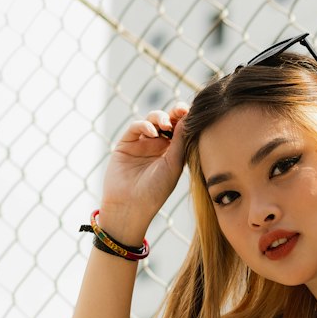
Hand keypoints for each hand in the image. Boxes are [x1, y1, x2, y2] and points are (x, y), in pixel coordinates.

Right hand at [100, 102, 189, 234]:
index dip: (185, 119)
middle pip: (167, 121)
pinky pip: (135, 128)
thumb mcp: (173, 165)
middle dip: (174, 114)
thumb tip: (187, 119)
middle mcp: (157, 146)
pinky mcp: (125, 144)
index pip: (180, 130)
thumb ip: (179, 142)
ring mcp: (141, 144)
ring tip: (166, 124)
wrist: (130, 206)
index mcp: (172, 152)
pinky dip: (144, 125)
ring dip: (160, 118)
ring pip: (151, 121)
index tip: (191, 113)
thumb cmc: (155, 191)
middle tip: (181, 111)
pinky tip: (153, 132)